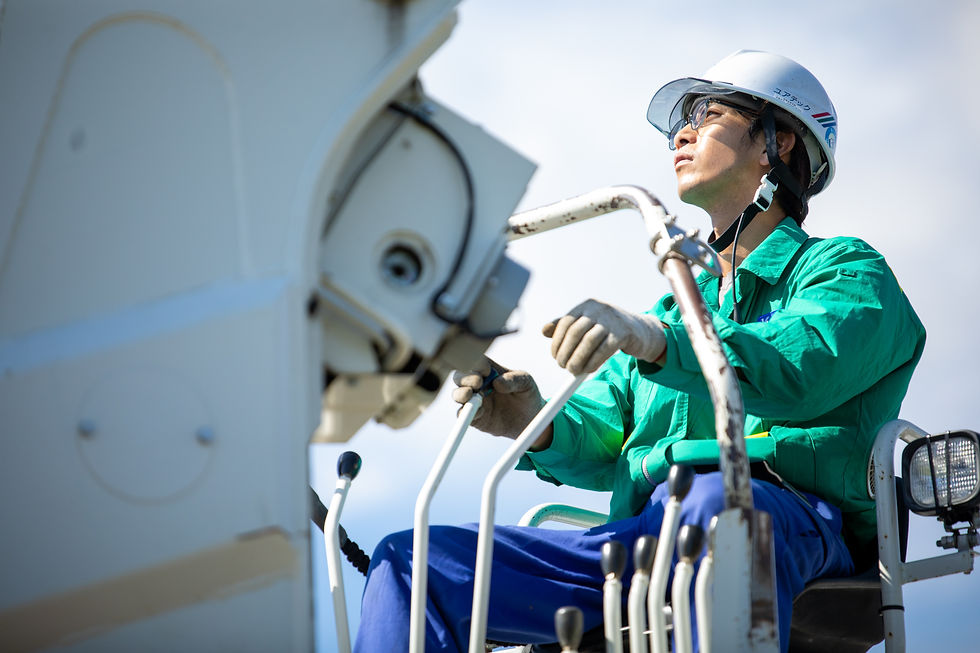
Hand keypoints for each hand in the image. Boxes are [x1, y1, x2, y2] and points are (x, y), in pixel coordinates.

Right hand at [452, 359, 546, 442]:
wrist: (530, 419)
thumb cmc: (526, 394)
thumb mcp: (526, 382)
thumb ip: (514, 380)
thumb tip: (498, 383)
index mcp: (488, 369)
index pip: (474, 360)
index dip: (476, 363)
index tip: (487, 370)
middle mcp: (477, 383)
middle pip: (460, 376)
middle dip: (465, 378)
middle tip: (478, 382)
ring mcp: (474, 400)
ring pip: (457, 394)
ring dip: (461, 394)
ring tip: (471, 395)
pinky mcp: (475, 417)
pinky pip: (463, 414)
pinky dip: (467, 412)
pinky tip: (480, 411)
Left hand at [542, 299, 665, 374]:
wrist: (640, 331)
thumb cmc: (608, 330)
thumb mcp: (587, 324)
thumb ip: (567, 327)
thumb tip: (544, 331)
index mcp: (587, 305)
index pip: (566, 323)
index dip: (557, 342)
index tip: (555, 357)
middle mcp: (599, 309)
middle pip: (575, 332)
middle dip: (565, 352)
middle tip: (563, 367)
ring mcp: (612, 320)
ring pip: (588, 342)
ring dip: (578, 360)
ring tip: (574, 371)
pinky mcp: (623, 333)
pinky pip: (604, 350)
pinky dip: (593, 362)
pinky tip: (588, 370)